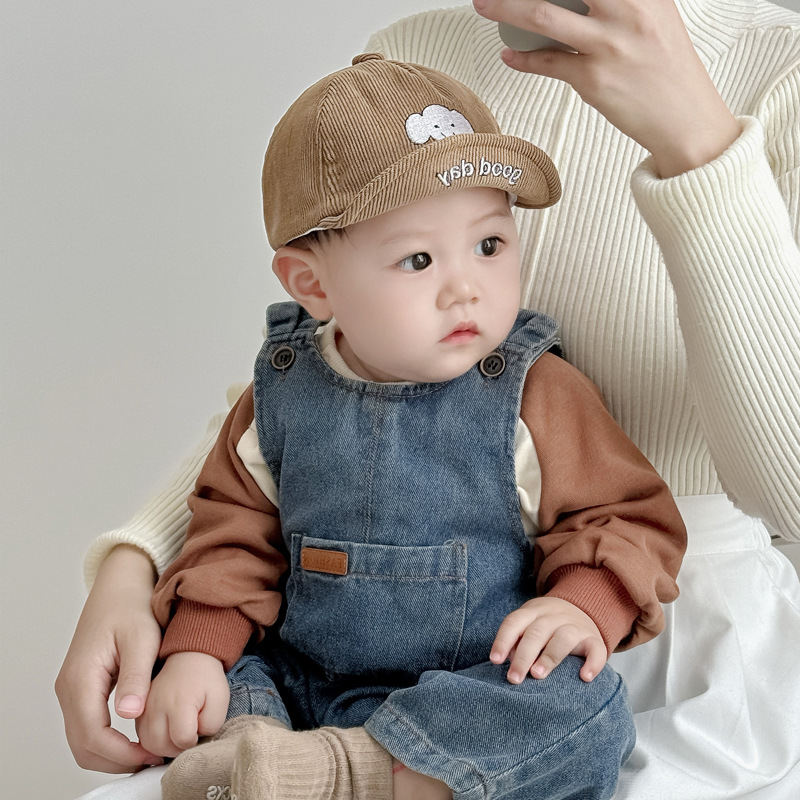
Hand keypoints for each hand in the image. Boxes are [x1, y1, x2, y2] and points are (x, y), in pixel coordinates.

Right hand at [55, 545, 162, 771]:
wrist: (119, 587)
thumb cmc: (131, 608)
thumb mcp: (142, 638)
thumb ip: (136, 676)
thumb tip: (130, 713)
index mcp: (82, 678)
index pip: (92, 735)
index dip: (120, 753)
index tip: (151, 755)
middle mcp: (69, 689)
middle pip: (82, 746)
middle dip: (115, 761)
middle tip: (152, 760)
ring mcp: (71, 690)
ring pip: (82, 740)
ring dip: (110, 754)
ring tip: (148, 752)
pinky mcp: (80, 689)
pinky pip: (87, 726)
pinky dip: (107, 741)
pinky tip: (135, 737)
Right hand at [136, 651, 229, 757]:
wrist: (189, 657)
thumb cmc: (206, 677)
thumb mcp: (220, 698)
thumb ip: (211, 724)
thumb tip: (195, 740)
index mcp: (178, 702)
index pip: (182, 738)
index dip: (194, 741)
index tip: (199, 729)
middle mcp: (156, 706)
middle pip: (161, 746)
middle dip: (177, 749)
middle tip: (189, 738)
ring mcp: (143, 709)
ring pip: (148, 746)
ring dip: (164, 749)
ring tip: (178, 738)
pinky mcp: (138, 712)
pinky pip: (141, 738)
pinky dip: (153, 742)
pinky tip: (166, 735)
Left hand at [472, 0, 740, 176]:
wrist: (685, 117)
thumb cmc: (667, 66)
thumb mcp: (656, 14)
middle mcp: (626, 10)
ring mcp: (607, 45)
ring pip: (543, 18)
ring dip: (505, 8)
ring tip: (483, 4)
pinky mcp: (592, 79)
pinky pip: (547, 63)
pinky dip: (522, 59)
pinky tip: (509, 55)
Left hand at [490, 596, 606, 682]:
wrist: (583, 608)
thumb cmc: (547, 626)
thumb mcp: (530, 624)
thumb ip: (518, 640)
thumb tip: (511, 660)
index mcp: (533, 611)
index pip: (514, 622)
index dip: (503, 640)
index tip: (495, 661)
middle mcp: (553, 616)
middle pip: (536, 632)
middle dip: (523, 656)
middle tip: (514, 678)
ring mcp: (575, 626)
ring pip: (563, 637)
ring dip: (550, 656)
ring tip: (538, 675)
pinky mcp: (594, 639)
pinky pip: (596, 650)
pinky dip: (592, 663)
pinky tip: (584, 678)